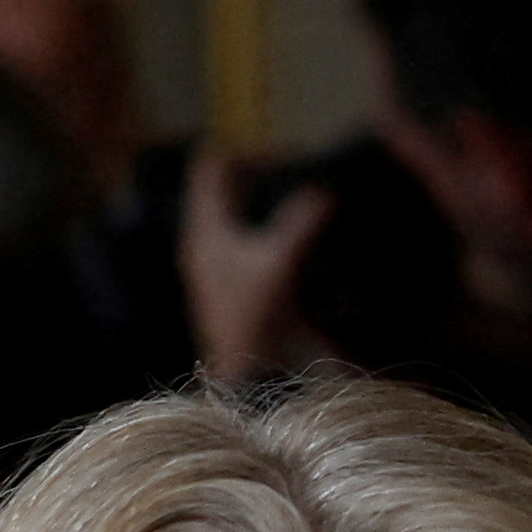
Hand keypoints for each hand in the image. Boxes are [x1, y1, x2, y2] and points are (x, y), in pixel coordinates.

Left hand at [180, 148, 332, 382]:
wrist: (251, 376)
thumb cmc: (256, 320)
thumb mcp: (280, 264)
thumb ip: (302, 224)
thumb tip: (325, 192)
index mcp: (206, 230)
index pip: (214, 168)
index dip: (249, 156)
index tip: (289, 162)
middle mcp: (207, 243)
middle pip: (228, 192)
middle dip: (265, 181)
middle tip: (304, 182)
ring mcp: (221, 267)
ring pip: (241, 218)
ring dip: (272, 209)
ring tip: (309, 210)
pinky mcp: (239, 288)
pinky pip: (253, 245)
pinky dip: (277, 236)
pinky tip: (306, 247)